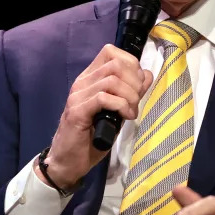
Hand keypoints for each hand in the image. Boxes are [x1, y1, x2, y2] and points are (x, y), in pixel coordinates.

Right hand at [41, 44, 153, 187]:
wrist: (68, 162)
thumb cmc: (91, 138)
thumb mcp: (116, 112)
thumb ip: (130, 92)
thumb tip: (146, 75)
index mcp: (90, 78)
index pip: (111, 52)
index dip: (131, 64)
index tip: (138, 85)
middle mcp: (82, 82)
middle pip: (115, 64)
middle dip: (134, 82)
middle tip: (136, 102)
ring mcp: (77, 96)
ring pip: (112, 80)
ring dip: (129, 96)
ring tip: (131, 112)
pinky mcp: (77, 111)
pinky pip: (103, 98)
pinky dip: (121, 105)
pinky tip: (125, 116)